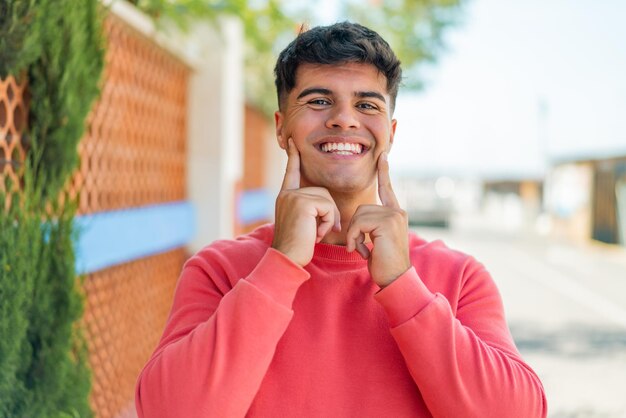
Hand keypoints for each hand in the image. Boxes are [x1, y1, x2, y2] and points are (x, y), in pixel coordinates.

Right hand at [272, 138, 340, 266]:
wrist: (287, 258)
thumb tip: (328, 205)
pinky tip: (318, 234)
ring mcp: (293, 196)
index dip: (293, 158)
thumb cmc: (298, 247)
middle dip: (328, 212)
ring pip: (326, 199)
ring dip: (329, 219)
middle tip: (322, 231)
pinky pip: (327, 206)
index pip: (291, 173)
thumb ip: (310, 209)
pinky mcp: (302, 202)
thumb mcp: (303, 223)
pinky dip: (328, 222)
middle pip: (322, 191)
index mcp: (285, 197)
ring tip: (318, 234)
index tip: (292, 142)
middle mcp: (287, 194)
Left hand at [346, 152, 410, 286]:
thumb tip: (358, 220)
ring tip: (362, 249)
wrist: (395, 279)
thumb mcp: (376, 239)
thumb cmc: (383, 263)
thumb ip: (371, 225)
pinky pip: (359, 223)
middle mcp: (397, 212)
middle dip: (355, 228)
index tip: (383, 155)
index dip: (384, 172)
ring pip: (359, 215)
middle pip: (362, 207)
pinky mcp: (388, 223)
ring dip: (354, 235)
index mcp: (396, 214)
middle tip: (360, 246)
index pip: (387, 189)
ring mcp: (394, 216)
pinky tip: (362, 250)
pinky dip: (354, 238)